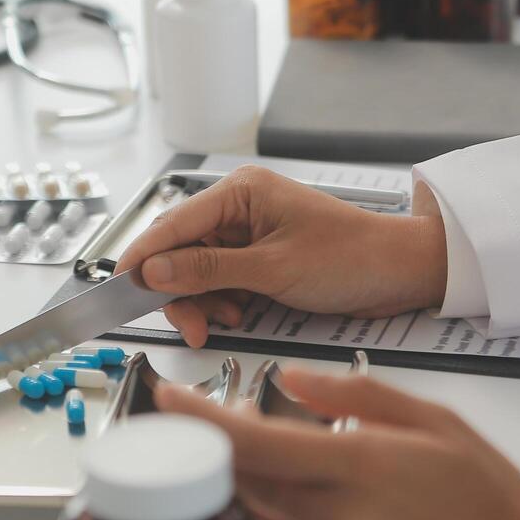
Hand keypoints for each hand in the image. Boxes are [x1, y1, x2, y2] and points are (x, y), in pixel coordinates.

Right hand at [118, 166, 448, 346]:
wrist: (400, 273)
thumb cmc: (350, 258)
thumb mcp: (273, 269)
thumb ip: (209, 271)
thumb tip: (154, 270)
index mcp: (241, 192)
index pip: (173, 223)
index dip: (144, 257)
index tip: (119, 286)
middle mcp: (240, 209)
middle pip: (180, 252)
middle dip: (181, 292)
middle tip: (190, 326)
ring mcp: (250, 236)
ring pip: (199, 274)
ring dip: (204, 302)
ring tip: (226, 321)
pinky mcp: (261, 260)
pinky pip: (223, 284)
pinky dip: (223, 304)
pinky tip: (240, 315)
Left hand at [154, 369, 519, 519]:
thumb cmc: (491, 499)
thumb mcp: (438, 422)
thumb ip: (360, 396)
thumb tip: (292, 378)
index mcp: (362, 467)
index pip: (254, 442)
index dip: (199, 421)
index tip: (167, 403)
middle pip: (240, 485)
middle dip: (202, 456)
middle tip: (180, 436)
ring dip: (217, 501)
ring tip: (202, 475)